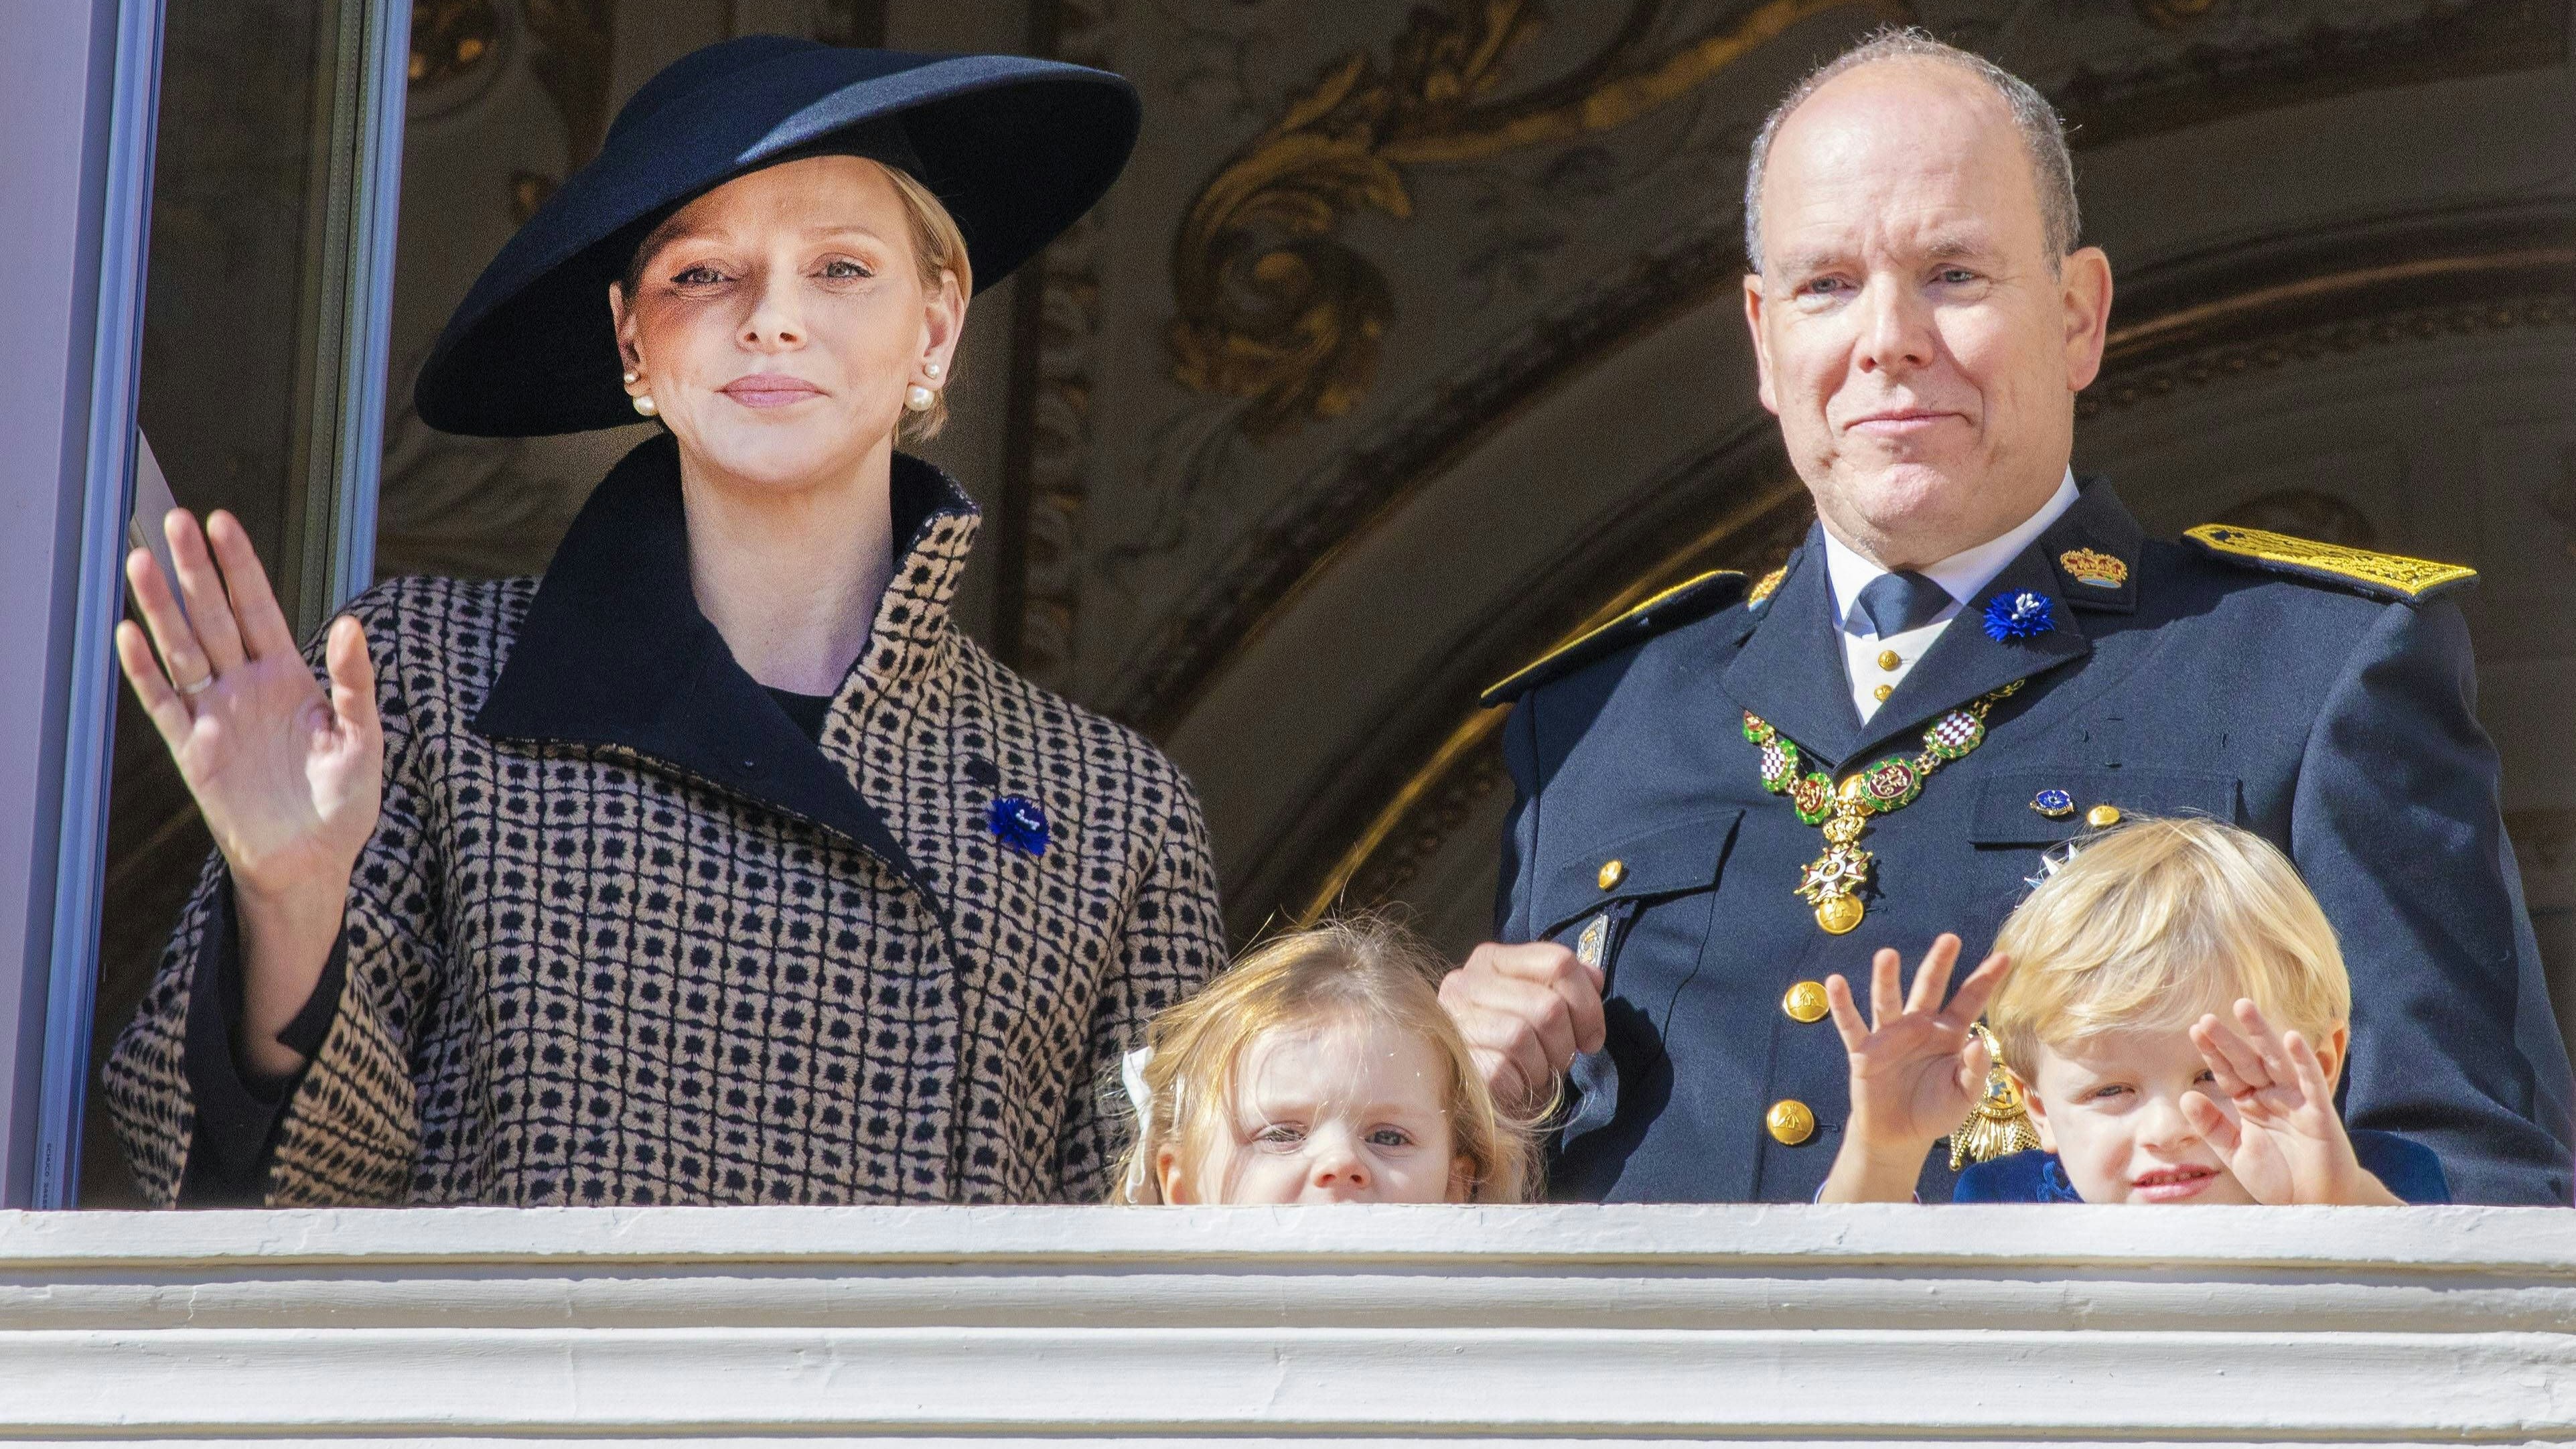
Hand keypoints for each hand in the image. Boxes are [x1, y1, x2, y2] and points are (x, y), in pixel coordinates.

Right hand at [116, 509, 379, 1073]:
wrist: (312, 861)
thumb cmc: (344, 802)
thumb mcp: (364, 739)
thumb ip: (355, 682)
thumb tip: (350, 625)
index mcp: (290, 677)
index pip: (259, 607)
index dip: (241, 566)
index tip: (222, 520)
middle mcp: (247, 687)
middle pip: (214, 616)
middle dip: (195, 570)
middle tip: (174, 519)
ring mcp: (215, 714)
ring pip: (182, 649)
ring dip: (162, 606)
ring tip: (142, 559)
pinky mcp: (191, 749)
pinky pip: (162, 702)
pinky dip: (145, 670)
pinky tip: (129, 633)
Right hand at [1439, 941, 1604, 1116]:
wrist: (1481, 1103)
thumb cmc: (1521, 1053)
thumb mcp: (1547, 1011)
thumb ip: (1568, 985)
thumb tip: (1594, 977)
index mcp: (1492, 960)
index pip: (1559, 962)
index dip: (1587, 1004)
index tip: (1591, 1037)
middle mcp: (1465, 982)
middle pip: (1548, 1005)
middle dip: (1565, 1043)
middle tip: (1559, 1060)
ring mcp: (1455, 1021)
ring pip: (1522, 1036)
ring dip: (1542, 1065)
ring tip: (1536, 1073)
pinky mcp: (1453, 1060)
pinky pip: (1501, 1069)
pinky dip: (1520, 1085)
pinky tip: (1516, 1087)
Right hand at [1816, 934, 2011, 1202]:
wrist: (1898, 1135)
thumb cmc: (1935, 1111)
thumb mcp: (1963, 1097)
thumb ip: (1974, 1071)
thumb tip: (1980, 1042)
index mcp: (1948, 1034)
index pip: (1969, 1000)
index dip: (1985, 980)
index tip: (2005, 957)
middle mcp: (1919, 1026)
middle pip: (1929, 988)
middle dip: (1939, 964)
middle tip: (1950, 939)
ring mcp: (1889, 1035)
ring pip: (1888, 1000)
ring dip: (1886, 978)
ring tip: (1887, 955)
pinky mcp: (1863, 1050)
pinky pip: (1851, 1024)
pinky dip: (1841, 1005)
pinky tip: (1835, 983)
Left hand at [2184, 1000, 2398, 1205]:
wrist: (2314, 1206)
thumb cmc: (2278, 1178)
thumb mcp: (2235, 1153)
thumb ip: (2212, 1126)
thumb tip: (2185, 1096)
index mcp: (2250, 1104)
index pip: (2228, 1072)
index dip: (2213, 1052)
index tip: (2195, 1030)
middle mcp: (2272, 1096)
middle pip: (2248, 1061)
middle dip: (2229, 1040)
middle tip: (2207, 1017)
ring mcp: (2297, 1100)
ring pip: (2277, 1061)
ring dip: (2262, 1035)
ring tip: (2244, 1008)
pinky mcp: (2320, 1112)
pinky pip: (2311, 1081)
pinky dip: (2303, 1059)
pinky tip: (2291, 1038)